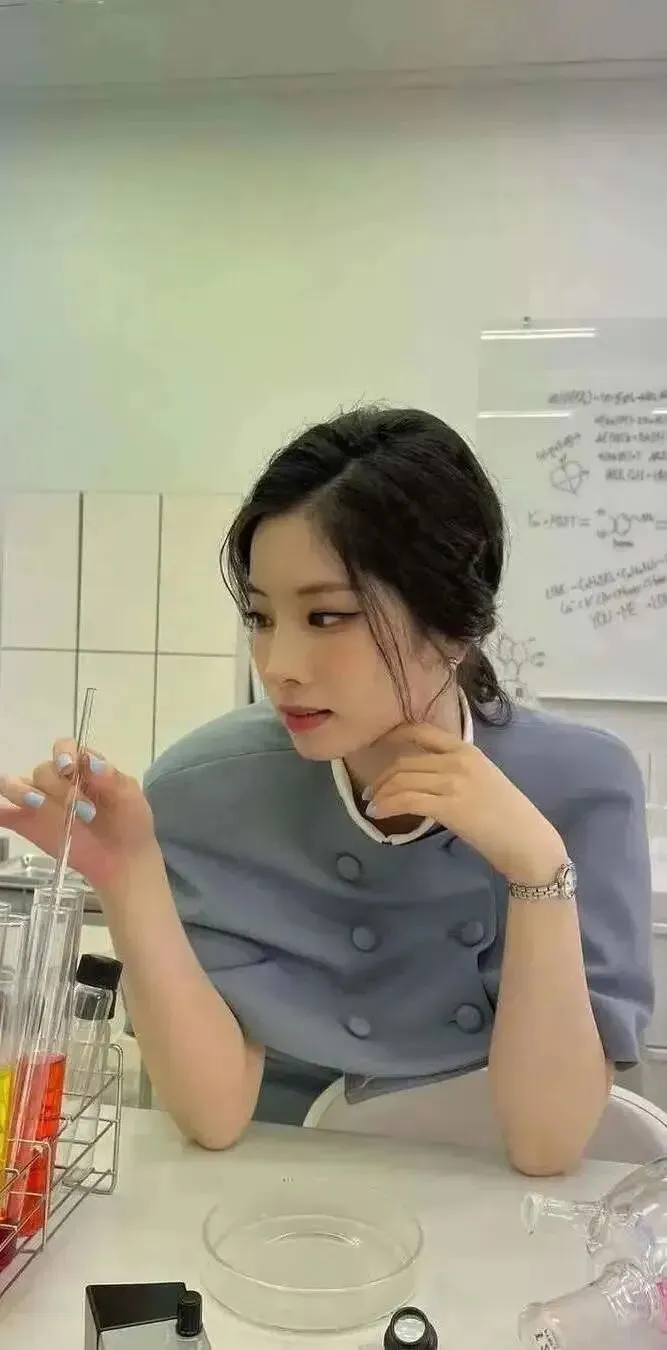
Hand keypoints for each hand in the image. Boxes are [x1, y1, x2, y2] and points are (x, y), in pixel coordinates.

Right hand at [0, 740, 157, 892]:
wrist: (124, 859)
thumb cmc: (128, 822)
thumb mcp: (129, 797)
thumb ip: (112, 778)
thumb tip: (92, 762)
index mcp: (81, 766)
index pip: (63, 747)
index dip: (63, 753)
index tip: (69, 768)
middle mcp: (56, 780)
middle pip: (43, 770)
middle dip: (60, 788)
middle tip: (84, 811)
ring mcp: (39, 801)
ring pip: (14, 784)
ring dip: (22, 791)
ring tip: (37, 804)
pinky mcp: (27, 824)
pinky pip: (5, 812)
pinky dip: (0, 809)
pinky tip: (2, 811)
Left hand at [366, 724, 566, 883]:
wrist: (527, 841)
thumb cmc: (507, 815)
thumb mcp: (483, 779)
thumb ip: (455, 770)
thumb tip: (423, 776)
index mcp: (467, 750)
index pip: (422, 732)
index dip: (394, 736)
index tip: (378, 747)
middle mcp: (459, 760)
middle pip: (406, 761)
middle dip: (382, 777)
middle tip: (372, 791)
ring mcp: (454, 782)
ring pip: (403, 780)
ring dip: (382, 793)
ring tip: (373, 805)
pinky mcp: (450, 806)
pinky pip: (408, 800)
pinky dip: (389, 806)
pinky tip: (380, 814)